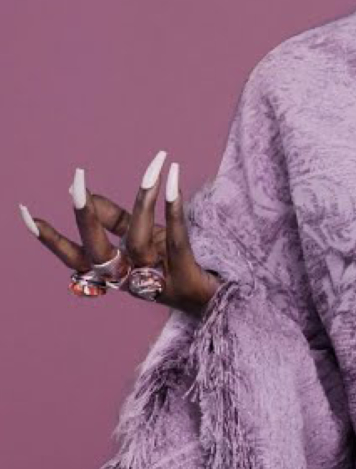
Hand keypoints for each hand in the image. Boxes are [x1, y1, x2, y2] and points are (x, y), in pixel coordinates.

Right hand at [19, 150, 220, 315]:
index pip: (75, 256)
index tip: (26, 213)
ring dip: (144, 199)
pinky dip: (174, 208)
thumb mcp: (143, 241)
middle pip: (98, 251)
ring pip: (140, 239)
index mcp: (115, 273)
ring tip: (153, 168)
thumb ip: (115, 221)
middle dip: (85, 217)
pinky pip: (177, 237)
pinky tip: (173, 182)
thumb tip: (86, 196)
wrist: (216, 300)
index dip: (50, 238)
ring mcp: (156, 280)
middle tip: (76, 181)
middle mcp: (129, 280)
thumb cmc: (174, 265)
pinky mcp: (185, 273)